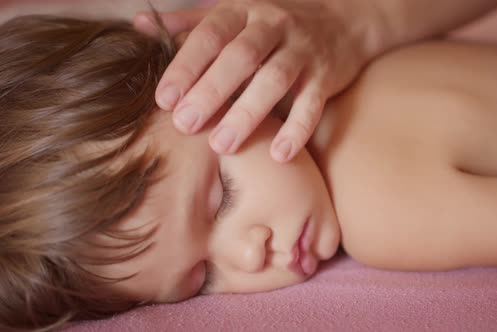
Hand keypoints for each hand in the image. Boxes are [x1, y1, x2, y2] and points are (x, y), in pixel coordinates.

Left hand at [134, 0, 389, 161]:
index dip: (186, 65)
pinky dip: (297, 129)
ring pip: (275, 80)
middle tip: (185, 125)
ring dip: (248, 114)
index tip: (164, 99)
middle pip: (241, 57)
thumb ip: (191, 22)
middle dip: (212, 91)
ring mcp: (303, 51)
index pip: (210, 35)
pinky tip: (279, 156)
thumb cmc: (276, 23)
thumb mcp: (235, 13)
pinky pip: (312, 103)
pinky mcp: (327, 76)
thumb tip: (140, 25)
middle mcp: (274, 26)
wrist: (344, 20)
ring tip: (222, 146)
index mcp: (244, 11)